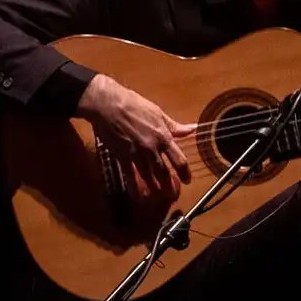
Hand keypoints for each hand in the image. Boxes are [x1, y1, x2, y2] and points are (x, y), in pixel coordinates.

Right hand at [77, 74, 195, 199]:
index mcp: (163, 136)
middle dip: (170, 185)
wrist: (108, 104)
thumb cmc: (134, 104)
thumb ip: (174, 126)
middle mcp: (152, 148)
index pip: (179, 160)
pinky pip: (130, 175)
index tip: (187, 179)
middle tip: (173, 193)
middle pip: (164, 172)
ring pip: (149, 177)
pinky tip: (138, 195)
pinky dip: (134, 186)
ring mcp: (137, 154)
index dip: (185, 172)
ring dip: (155, 188)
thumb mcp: (158, 113)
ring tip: (158, 196)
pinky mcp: (122, 156)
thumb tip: (192, 129)